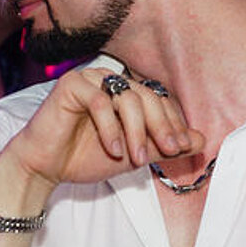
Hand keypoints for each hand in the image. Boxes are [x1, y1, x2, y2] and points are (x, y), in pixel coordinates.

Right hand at [1, 67, 204, 191]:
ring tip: (135, 157)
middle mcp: (110, 80)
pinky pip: (99, 101)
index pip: (159, 98)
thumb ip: (163, 146)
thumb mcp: (134, 154)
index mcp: (126, 91)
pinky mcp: (70, 85)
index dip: (174, 121)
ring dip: (137, 130)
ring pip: (127, 96)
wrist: (45, 167)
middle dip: (162, 125)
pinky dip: (110, 127)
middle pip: (147, 95)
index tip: (181, 147)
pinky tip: (112, 149)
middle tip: (169, 150)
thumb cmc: (84, 157)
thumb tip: (200, 140)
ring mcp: (90, 79)